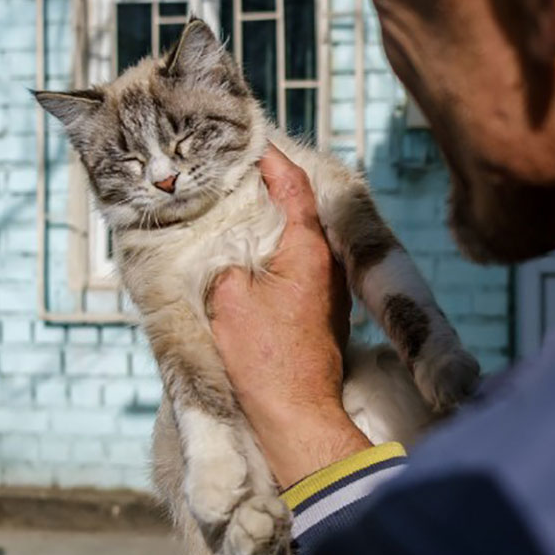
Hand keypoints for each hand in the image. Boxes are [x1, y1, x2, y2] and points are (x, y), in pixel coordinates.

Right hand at [209, 145, 372, 486]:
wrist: (296, 414)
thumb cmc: (265, 358)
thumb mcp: (228, 297)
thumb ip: (227, 260)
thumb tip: (227, 252)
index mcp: (309, 249)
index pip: (294, 185)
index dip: (271, 159)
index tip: (250, 141)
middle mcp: (327, 263)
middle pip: (299, 208)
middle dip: (267, 188)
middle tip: (233, 170)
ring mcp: (327, 288)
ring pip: (297, 238)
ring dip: (269, 221)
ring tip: (234, 207)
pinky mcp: (319, 310)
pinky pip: (296, 265)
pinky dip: (273, 251)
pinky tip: (246, 254)